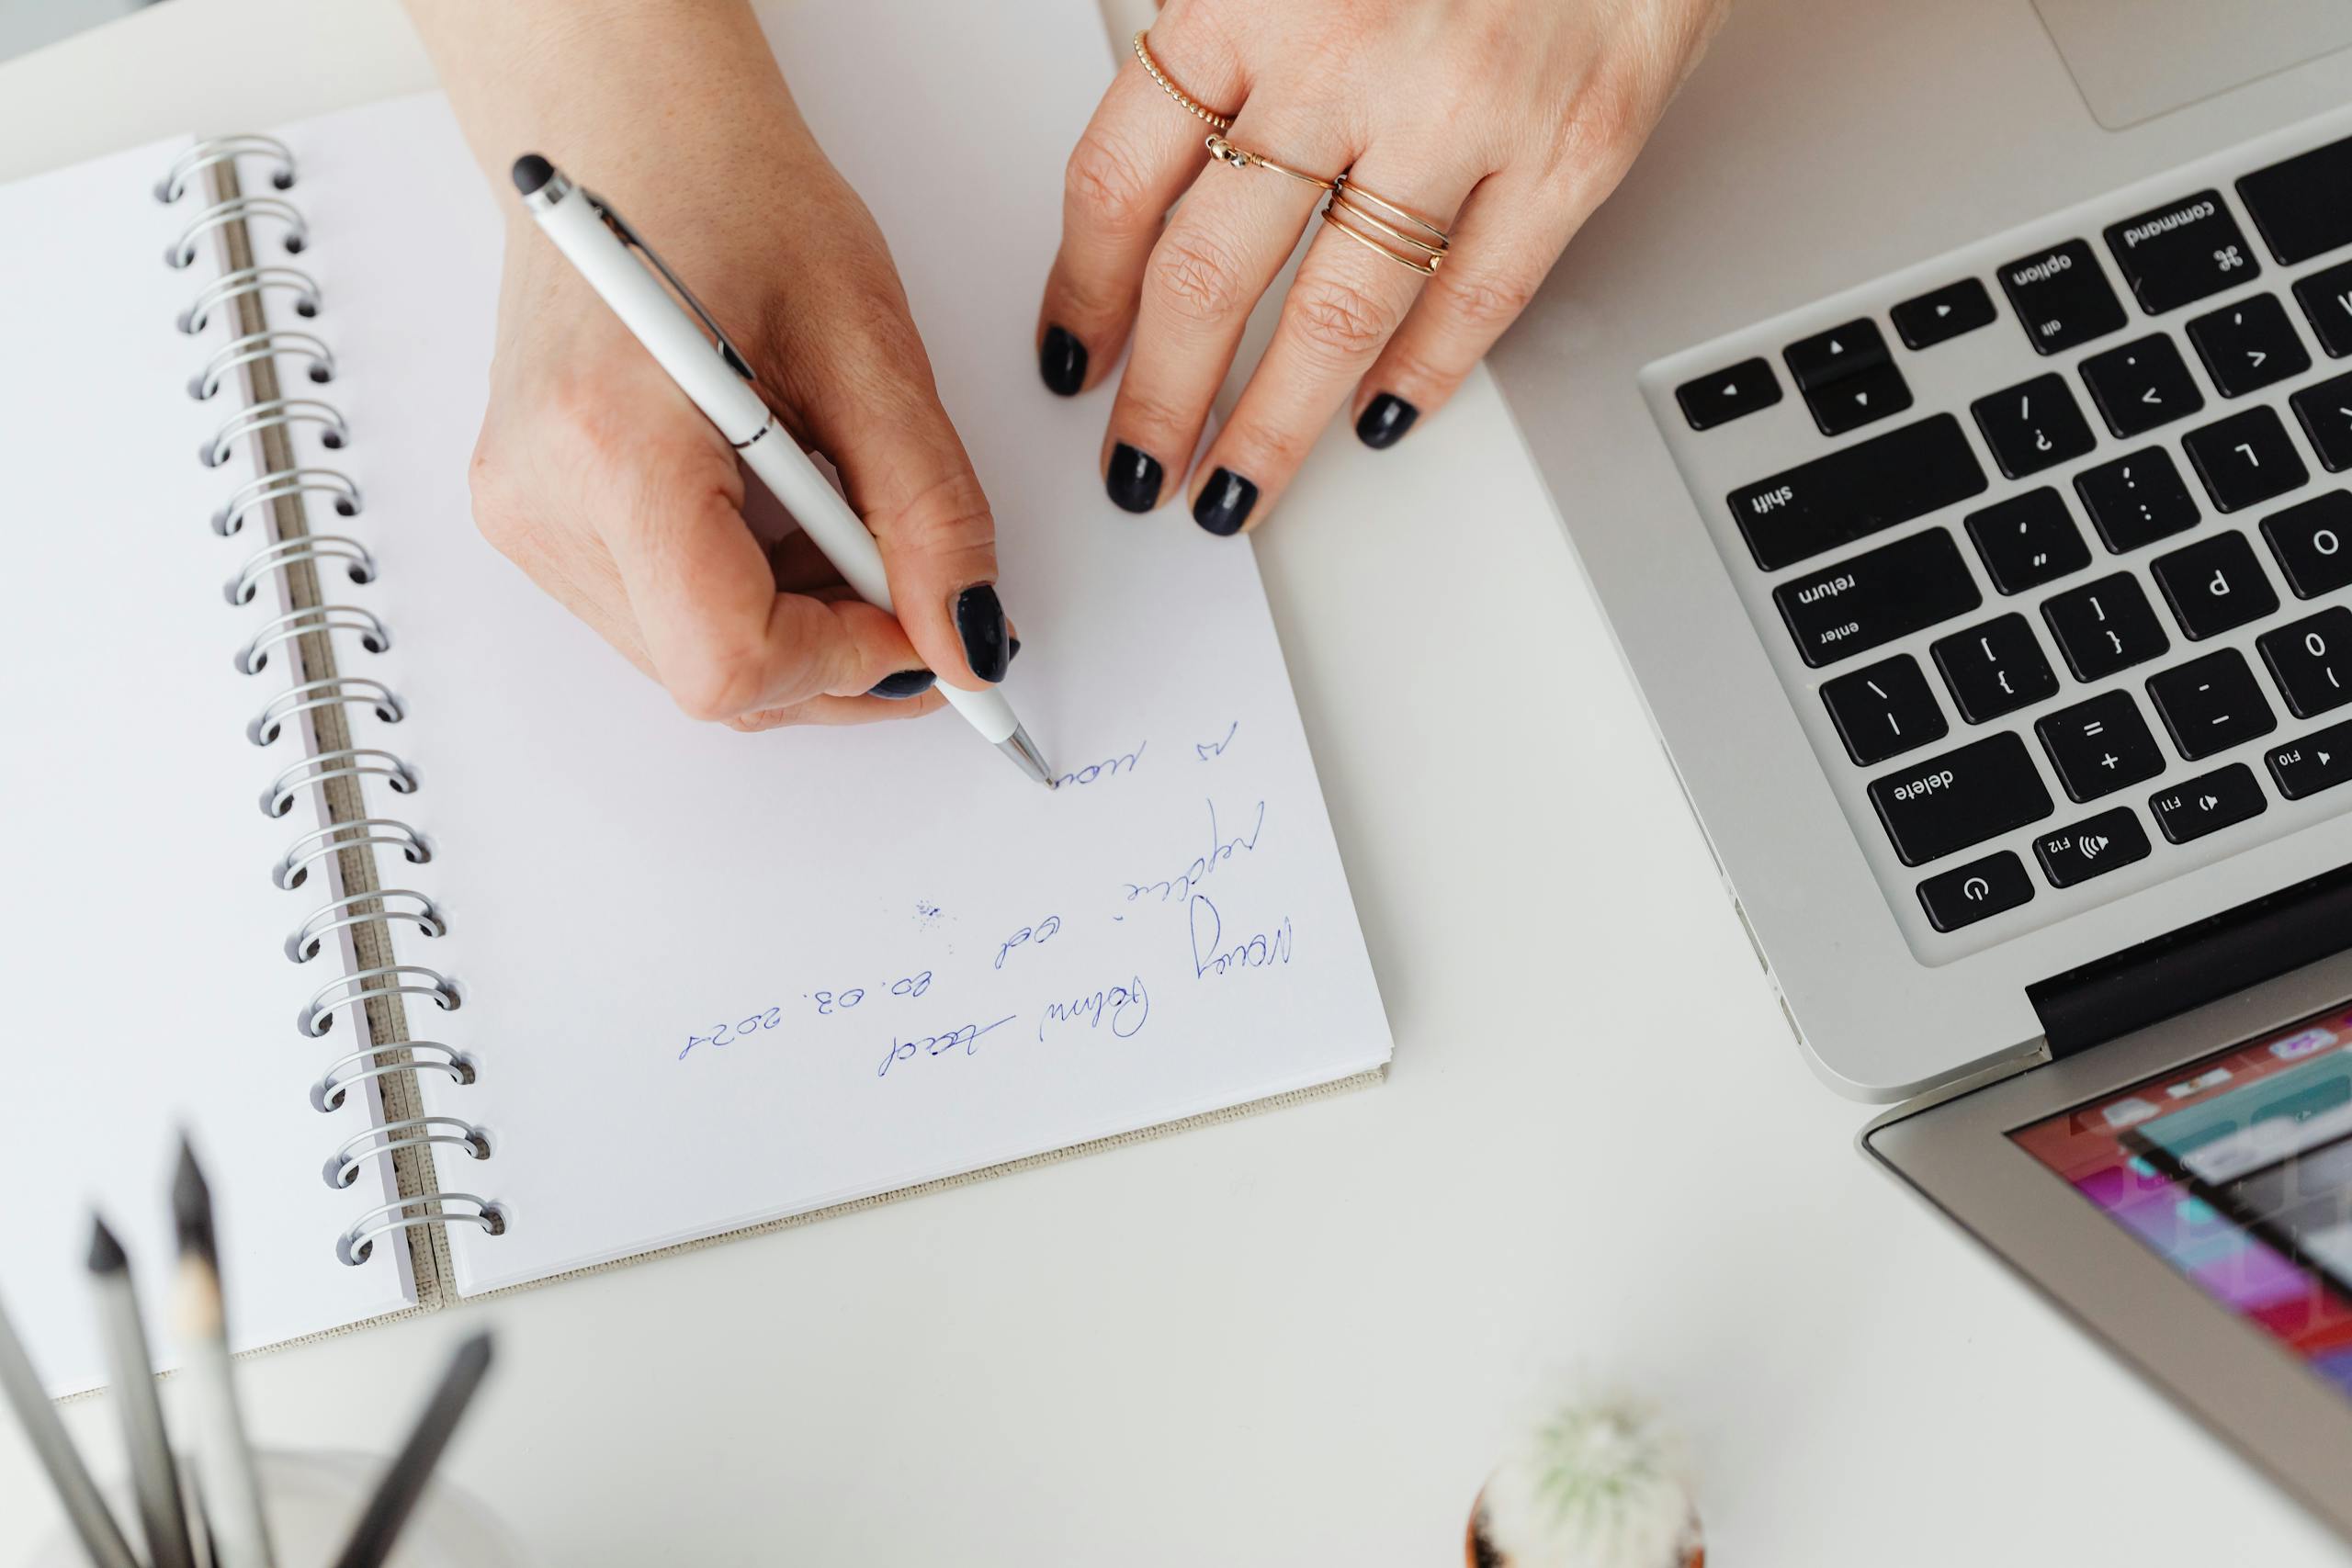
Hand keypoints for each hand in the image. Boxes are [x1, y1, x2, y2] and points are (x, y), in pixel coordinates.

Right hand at [409, 0, 1013, 729]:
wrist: (629, 138)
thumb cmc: (732, 200)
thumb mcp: (870, 347)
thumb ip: (929, 509)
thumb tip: (969, 638)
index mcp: (613, 442)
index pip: (729, 656)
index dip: (848, 662)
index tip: (927, 626)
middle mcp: (541, 497)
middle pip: (712, 676)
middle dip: (838, 652)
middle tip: (918, 584)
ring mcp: (524, 517)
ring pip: (690, 661)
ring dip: (798, 625)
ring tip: (841, 513)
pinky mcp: (532, 520)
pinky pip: (661, 617)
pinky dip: (749, 595)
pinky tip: (785, 514)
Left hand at [1035, 0, 1726, 533]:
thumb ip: (1216, 30)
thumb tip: (1149, 164)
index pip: (1121, 179)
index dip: (1083, 288)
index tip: (1073, 352)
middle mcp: (1344, 55)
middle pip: (1211, 273)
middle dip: (1159, 397)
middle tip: (1135, 469)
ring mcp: (1463, 115)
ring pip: (1336, 316)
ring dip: (1271, 426)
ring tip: (1229, 488)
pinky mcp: (1570, 152)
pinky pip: (1479, 300)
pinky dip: (1421, 376)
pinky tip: (1376, 420)